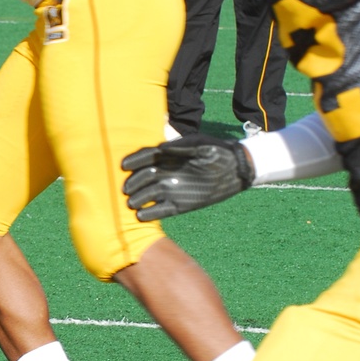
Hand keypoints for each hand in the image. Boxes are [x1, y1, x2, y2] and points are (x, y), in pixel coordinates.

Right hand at [122, 133, 254, 220]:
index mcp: (169, 157)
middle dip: (133, 183)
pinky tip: (141, 216)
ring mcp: (172, 189)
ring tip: (130, 204)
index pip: (146, 158)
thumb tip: (161, 148)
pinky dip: (151, 214)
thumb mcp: (200, 144)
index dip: (134, 161)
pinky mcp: (179, 205)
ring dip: (138, 199)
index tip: (124, 165)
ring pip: (148, 195)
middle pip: (143, 178)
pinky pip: (161, 211)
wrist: (235, 168)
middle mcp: (167, 173)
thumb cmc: (217, 151)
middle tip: (125, 189)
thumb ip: (181, 147)